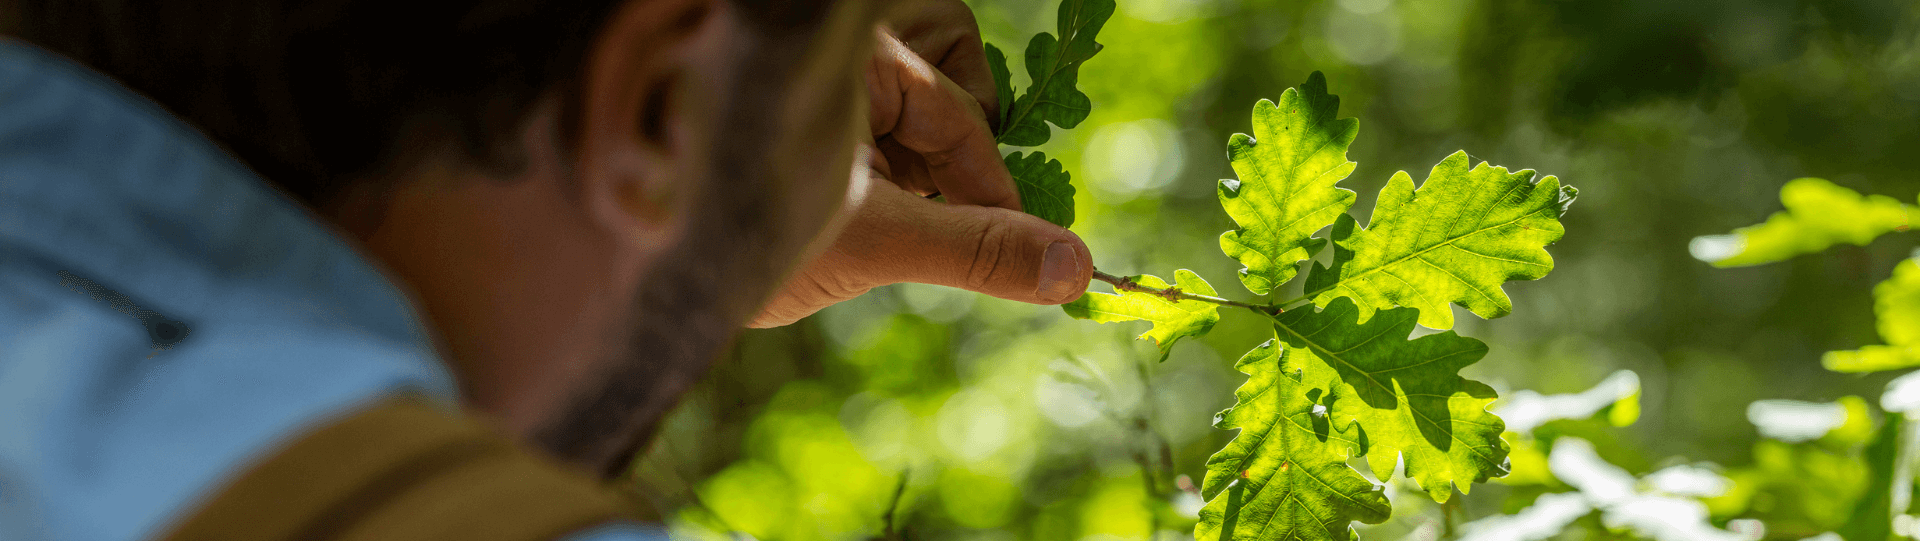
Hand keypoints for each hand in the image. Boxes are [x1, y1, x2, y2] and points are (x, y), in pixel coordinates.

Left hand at [747, 25, 1092, 327]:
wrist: (618, 257)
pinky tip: (832, 218)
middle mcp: (835, 54)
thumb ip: (974, 248)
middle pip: (943, 94)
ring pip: (909, 115)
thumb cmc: (733, 227)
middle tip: (913, 225)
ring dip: (910, 176)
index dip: (992, 189)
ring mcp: (812, 84)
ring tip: (866, 227)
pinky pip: (869, 133)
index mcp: (852, 54)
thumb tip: (1076, 268)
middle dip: (945, 165)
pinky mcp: (793, 114)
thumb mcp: (870, 241)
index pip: (960, 115)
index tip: (1024, 248)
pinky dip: (875, 177)